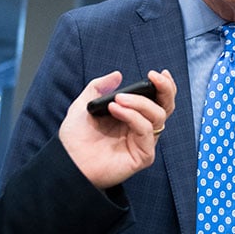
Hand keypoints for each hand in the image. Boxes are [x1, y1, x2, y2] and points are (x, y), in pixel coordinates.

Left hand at [59, 69, 175, 188]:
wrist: (68, 159)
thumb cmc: (76, 137)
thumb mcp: (84, 104)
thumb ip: (99, 87)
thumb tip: (117, 75)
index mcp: (133, 116)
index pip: (157, 100)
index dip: (164, 86)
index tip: (157, 73)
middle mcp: (142, 128)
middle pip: (166, 107)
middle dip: (165, 89)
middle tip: (152, 77)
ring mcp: (144, 142)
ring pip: (158, 116)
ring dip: (139, 102)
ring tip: (117, 100)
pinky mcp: (143, 156)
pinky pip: (146, 130)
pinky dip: (133, 116)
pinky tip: (115, 110)